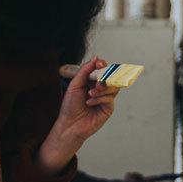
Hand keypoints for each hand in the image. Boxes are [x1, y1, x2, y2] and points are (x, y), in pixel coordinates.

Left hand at [36, 58, 119, 173]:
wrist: (69, 124)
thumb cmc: (70, 106)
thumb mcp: (75, 84)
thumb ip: (85, 70)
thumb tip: (96, 58)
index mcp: (92, 82)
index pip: (102, 69)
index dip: (103, 65)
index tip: (100, 64)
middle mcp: (100, 89)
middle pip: (111, 77)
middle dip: (105, 78)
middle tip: (98, 82)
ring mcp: (105, 98)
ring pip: (113, 87)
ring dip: (102, 89)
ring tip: (90, 94)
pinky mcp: (108, 108)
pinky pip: (110, 98)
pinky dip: (100, 99)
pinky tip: (90, 103)